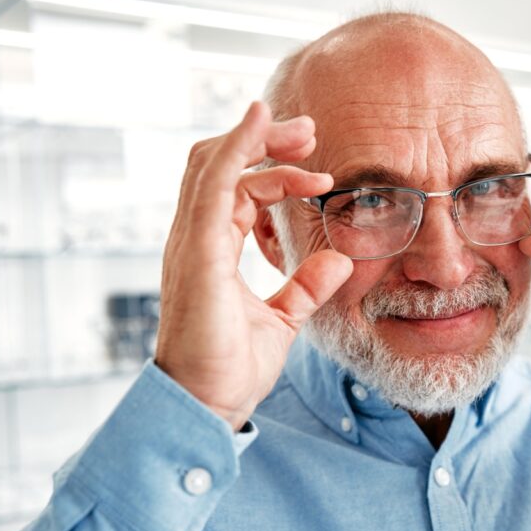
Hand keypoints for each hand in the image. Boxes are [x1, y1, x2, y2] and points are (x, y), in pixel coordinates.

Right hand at [155, 102, 352, 429]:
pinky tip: (259, 123)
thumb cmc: (230, 369)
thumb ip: (304, 289)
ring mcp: (191, 242)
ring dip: (257, 138)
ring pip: (213, 164)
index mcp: (212, 251)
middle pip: (221, 165)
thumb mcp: (281, 320)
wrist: (206, 406)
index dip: (277, 173)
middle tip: (309, 131)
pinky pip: (214, 184)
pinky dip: (236, 148)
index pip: (239, 191)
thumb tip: (338, 261)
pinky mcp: (197, 251)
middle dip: (264, 141)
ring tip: (301, 130)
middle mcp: (196, 239)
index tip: (321, 175)